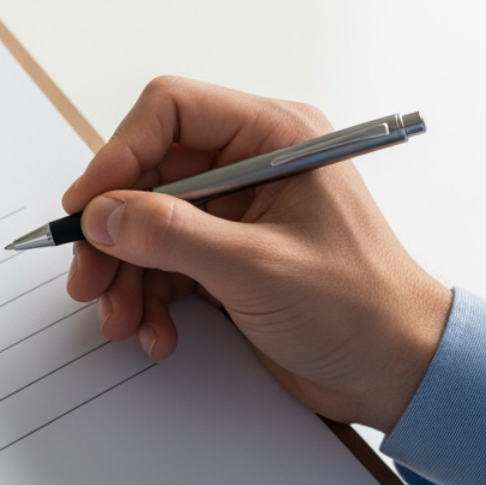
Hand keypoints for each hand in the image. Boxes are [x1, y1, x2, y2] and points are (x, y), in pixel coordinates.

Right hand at [64, 77, 451, 430]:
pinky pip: (165, 266)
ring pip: (148, 226)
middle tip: (89, 278)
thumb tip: (103, 214)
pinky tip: (157, 334)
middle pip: (148, 175)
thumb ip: (173, 236)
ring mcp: (238, 215)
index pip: (171, 112)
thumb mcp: (258, 269)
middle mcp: (252, 166)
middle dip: (114, 232)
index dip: (119, 154)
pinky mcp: (229, 260)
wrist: (398, 373)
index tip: (88, 207)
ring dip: (126, 276)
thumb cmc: (360, 310)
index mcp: (275, 138)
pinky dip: (150, 300)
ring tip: (122, 322)